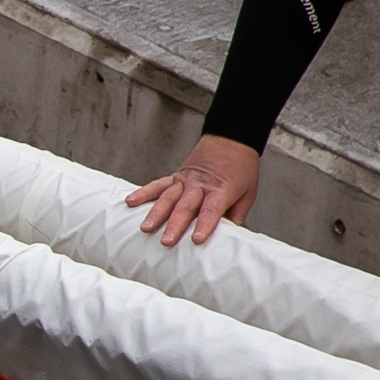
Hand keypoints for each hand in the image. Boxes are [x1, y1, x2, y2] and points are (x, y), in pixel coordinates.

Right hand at [127, 133, 260, 244]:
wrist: (233, 138)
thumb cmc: (242, 167)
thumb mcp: (248, 193)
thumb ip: (237, 215)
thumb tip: (231, 238)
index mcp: (220, 190)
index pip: (211, 209)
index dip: (204, 224)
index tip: (197, 239)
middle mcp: (200, 185)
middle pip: (185, 206)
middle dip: (174, 225)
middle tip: (165, 242)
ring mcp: (185, 179)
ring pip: (168, 197)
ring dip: (155, 213)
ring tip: (145, 228)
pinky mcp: (175, 176)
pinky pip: (157, 185)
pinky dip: (143, 193)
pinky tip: (131, 201)